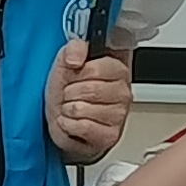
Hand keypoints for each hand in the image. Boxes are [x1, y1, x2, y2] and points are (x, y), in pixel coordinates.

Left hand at [44, 40, 131, 161]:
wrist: (62, 122)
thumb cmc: (67, 94)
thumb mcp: (64, 64)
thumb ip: (73, 49)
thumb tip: (76, 57)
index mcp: (117, 69)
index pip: (99, 67)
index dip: (81, 72)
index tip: (76, 73)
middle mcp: (123, 91)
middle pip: (91, 89)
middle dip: (71, 92)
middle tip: (71, 95)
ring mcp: (120, 114)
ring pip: (85, 108)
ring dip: (69, 109)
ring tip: (72, 109)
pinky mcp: (111, 135)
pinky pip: (84, 126)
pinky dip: (69, 124)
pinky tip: (72, 122)